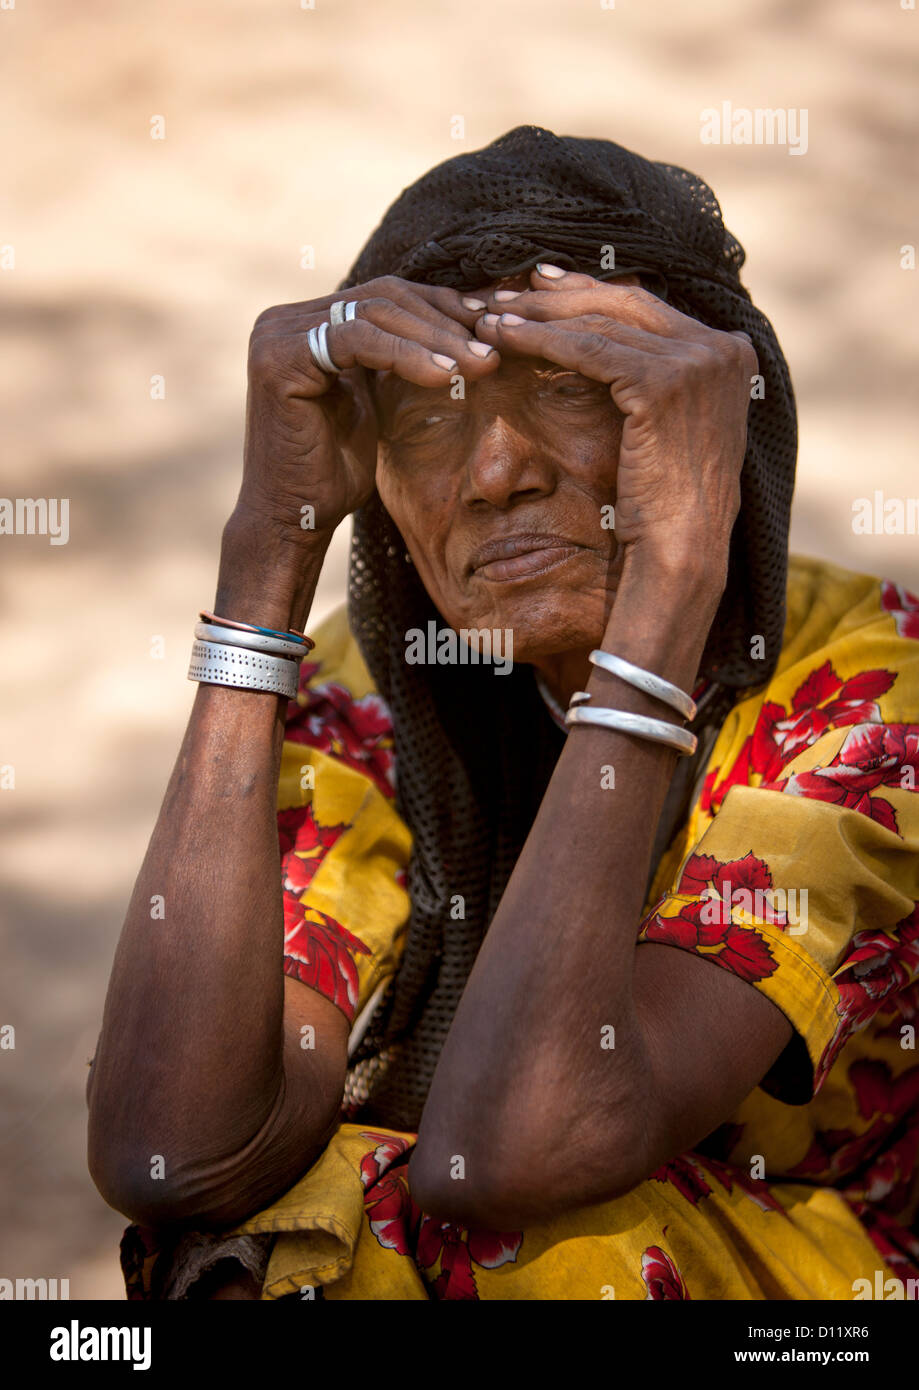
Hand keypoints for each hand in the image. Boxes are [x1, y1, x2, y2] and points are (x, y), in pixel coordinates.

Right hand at [236, 277, 499, 546]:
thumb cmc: (335, 472)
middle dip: (445, 322)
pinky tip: (446, 375)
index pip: (385, 296)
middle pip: (382, 297)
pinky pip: (356, 340)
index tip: (491, 330)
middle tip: (493, 351)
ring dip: (435, 339)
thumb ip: (393, 360)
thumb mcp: (373, 403)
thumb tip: (457, 327)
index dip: (441, 308)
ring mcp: (277, 335)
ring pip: (374, 314)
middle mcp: (284, 320)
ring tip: (479, 366)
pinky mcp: (279, 358)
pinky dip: (406, 355)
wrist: (294, 519)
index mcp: (305, 323)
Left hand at [471, 267, 757, 589]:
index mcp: (730, 353)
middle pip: (624, 302)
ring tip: (490, 315)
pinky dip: (540, 340)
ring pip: (600, 322)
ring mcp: (698, 361)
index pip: (646, 307)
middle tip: (506, 290)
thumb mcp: (668, 428)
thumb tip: (608, 340)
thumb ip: (653, 379)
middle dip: (558, 295)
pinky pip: (588, 349)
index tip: (540, 284)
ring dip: (538, 316)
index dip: (588, 292)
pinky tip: (501, 337)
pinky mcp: (665, 381)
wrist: (683, 552)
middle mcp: (723, 348)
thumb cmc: (667, 506)